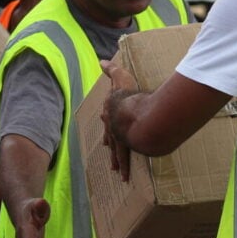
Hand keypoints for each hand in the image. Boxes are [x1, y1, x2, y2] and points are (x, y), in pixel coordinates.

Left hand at [100, 59, 137, 181]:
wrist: (134, 116)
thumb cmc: (128, 97)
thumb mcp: (120, 78)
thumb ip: (112, 70)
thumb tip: (102, 61)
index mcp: (111, 112)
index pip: (108, 117)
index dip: (107, 120)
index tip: (105, 122)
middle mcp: (112, 127)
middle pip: (110, 136)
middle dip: (109, 142)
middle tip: (106, 148)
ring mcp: (119, 139)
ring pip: (117, 151)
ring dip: (116, 161)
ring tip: (116, 170)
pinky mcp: (127, 148)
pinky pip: (126, 160)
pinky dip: (126, 168)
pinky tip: (126, 176)